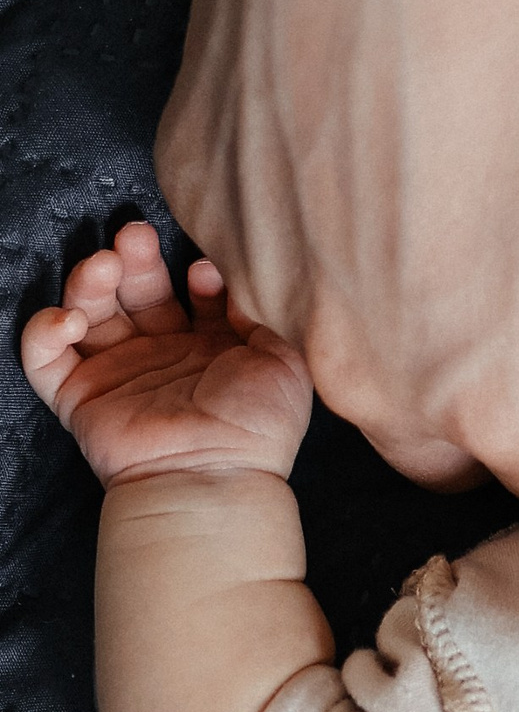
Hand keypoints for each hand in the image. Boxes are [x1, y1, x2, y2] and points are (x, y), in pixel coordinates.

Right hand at [20, 223, 312, 485]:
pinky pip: (42, 359)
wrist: (217, 477)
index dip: (195, 272)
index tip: (204, 270)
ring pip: (90, 310)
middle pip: (136, 290)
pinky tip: (69, 320)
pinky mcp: (78, 396)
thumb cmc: (259, 425)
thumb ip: (262, 313)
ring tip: (103, 264)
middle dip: (133, 257)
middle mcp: (161, 353)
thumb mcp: (282, 358)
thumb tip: (241, 277)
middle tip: (135, 234)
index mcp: (210, 344)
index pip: (191, 290)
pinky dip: (43, 331)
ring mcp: (118, 372)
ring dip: (89, 280)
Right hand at [157, 0, 518, 565]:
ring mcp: (264, 271)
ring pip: (365, 342)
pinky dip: (345, 209)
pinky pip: (286, 240)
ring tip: (513, 175)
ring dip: (435, 298)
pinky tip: (416, 113)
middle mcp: (355, 368)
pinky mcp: (206, 169)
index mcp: (494, 401)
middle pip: (464, 431)